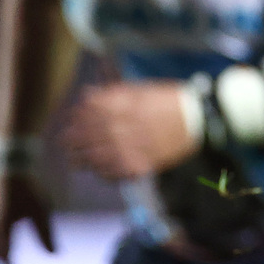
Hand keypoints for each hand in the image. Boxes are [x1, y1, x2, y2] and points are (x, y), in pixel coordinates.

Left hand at [54, 80, 196, 181]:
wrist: (198, 118)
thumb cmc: (171, 100)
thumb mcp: (141, 89)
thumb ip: (113, 93)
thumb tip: (87, 94)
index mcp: (119, 106)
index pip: (86, 113)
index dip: (76, 117)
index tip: (72, 120)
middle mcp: (120, 126)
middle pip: (85, 136)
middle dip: (72, 140)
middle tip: (65, 143)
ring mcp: (129, 147)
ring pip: (95, 157)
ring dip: (82, 159)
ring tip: (75, 161)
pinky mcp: (139, 164)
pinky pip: (114, 173)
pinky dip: (104, 173)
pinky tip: (99, 171)